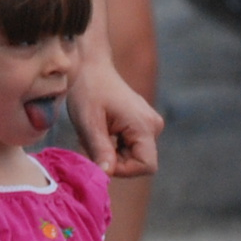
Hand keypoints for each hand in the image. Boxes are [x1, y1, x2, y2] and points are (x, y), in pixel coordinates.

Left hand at [66, 57, 160, 176]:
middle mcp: (153, 125)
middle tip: (92, 142)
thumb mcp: (89, 123)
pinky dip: (114, 145)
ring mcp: (149, 123)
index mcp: (144, 125)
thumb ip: (100, 150)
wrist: (89, 65)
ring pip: (134, 155)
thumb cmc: (87, 89)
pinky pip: (131, 146)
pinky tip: (101, 130)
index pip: (146, 166)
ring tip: (95, 133)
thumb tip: (106, 175)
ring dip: (112, 152)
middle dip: (114, 160)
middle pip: (139, 162)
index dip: (123, 170)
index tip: (100, 158)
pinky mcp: (142, 123)